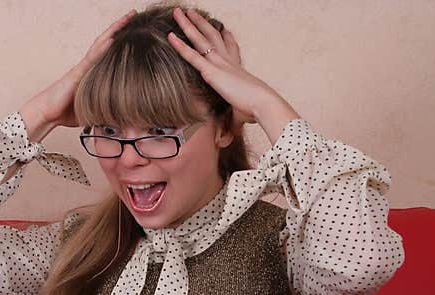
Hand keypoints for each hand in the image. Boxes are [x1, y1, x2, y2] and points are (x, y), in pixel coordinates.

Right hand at [21, 9, 136, 131]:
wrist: (46, 113)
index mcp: (91, 72)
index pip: (108, 51)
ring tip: (127, 18)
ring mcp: (82, 68)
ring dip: (113, 31)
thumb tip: (119, 114)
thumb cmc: (65, 112)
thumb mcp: (91, 108)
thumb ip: (103, 107)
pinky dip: (102, 48)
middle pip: (105, 41)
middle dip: (119, 27)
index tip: (133, 29)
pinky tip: (112, 39)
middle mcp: (87, 66)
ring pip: (100, 44)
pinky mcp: (77, 74)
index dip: (119, 39)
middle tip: (133, 13)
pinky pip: (91, 58)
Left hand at [167, 7, 296, 137]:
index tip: (224, 29)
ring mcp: (219, 63)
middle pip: (212, 37)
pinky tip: (171, 35)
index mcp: (237, 69)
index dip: (227, 39)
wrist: (262, 104)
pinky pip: (192, 55)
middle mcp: (228, 62)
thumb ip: (230, 126)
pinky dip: (181, 45)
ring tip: (179, 11)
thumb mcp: (240, 117)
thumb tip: (224, 142)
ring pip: (200, 39)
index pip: (231, 50)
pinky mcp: (211, 71)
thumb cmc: (255, 111)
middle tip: (193, 12)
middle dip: (202, 24)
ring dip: (189, 24)